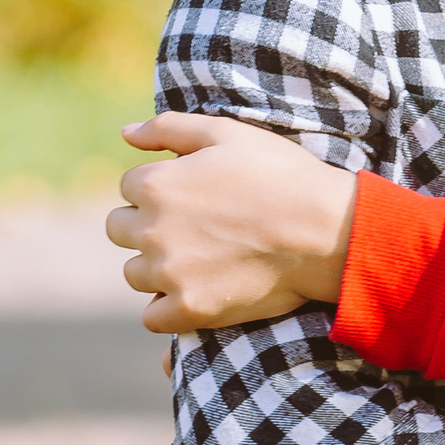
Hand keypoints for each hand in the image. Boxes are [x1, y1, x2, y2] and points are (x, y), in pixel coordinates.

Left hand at [107, 112, 357, 334]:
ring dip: (156, 266)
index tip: (192, 194)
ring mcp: (169, 274)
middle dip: (147, 225)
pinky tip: (195, 291)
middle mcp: (152, 231)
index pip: (128, 187)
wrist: (325, 230)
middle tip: (192, 226)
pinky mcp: (189, 309)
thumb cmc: (280, 174)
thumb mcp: (227, 133)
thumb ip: (168, 127)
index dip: (160, 187)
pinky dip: (168, 307)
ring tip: (199, 257)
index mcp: (156, 184)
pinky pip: (152, 317)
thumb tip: (124, 133)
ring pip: (134, 273)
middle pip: (119, 230)